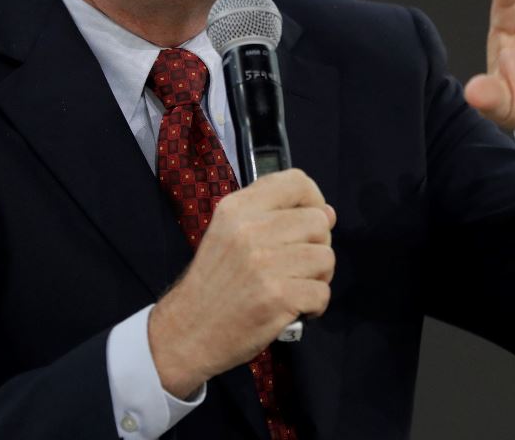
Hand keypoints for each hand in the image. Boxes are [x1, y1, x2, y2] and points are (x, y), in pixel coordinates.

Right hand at [147, 169, 335, 397]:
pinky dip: (314, 306)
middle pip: (319, 222)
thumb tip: (328, 213)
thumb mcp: (229, 235)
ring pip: (325, 257)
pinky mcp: (277, 297)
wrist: (186, 333)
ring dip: (318, 278)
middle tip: (298, 266)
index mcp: (237, 208)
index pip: (297, 182)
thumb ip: (274, 217)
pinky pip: (322, 292)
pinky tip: (292, 309)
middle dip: (318, 245)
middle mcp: (250, 230)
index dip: (314, 201)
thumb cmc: (213, 284)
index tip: (308, 223)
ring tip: (294, 288)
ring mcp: (264, 264)